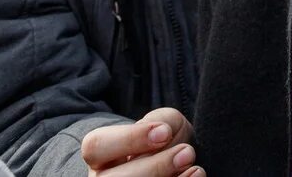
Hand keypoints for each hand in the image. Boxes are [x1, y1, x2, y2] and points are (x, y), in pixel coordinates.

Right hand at [81, 108, 202, 176]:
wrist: (175, 159)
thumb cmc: (163, 139)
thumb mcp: (163, 122)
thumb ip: (160, 120)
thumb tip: (161, 132)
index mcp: (100, 155)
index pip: (96, 146)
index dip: (130, 138)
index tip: (164, 132)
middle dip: (154, 167)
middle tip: (187, 152)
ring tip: (190, 161)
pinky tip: (195, 174)